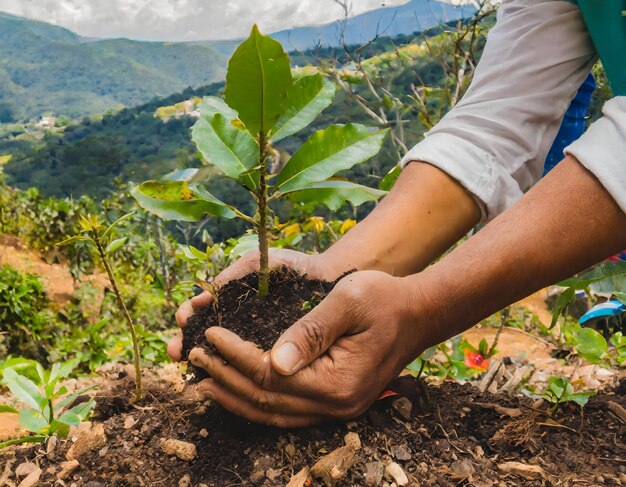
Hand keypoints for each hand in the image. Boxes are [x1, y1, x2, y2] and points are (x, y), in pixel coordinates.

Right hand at [167, 248, 338, 360]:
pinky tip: (226, 379)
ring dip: (207, 362)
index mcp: (231, 303)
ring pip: (226, 358)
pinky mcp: (276, 360)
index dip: (189, 316)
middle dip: (188, 344)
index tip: (183, 319)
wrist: (329, 277)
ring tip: (192, 363)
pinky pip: (254, 369)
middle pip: (206, 338)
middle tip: (176, 351)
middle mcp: (239, 325)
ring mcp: (256, 343)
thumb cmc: (291, 267)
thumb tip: (201, 301)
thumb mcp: (257, 266)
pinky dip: (238, 373)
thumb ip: (231, 279)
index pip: (202, 313)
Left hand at [188, 270, 427, 426]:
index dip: (236, 355)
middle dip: (227, 377)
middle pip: (268, 400)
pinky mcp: (335, 404)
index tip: (210, 335)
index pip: (271, 374)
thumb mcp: (347, 301)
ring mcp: (336, 410)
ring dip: (236, 398)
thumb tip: (273, 361)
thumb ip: (310, 331)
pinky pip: (288, 413)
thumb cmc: (384, 299)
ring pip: (274, 414)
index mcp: (338, 382)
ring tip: (202, 383)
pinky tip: (238, 393)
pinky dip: (258, 404)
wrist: (417, 314)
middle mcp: (336, 406)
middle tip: (193, 358)